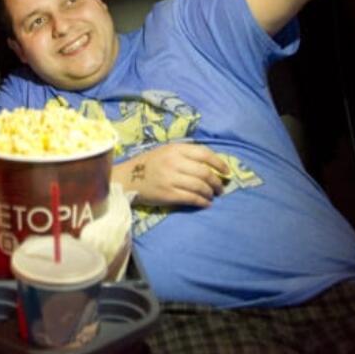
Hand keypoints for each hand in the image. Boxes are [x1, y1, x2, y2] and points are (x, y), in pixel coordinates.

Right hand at [115, 143, 229, 207]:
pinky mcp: (168, 195)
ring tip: (212, 196)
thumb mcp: (166, 151)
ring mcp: (171, 179)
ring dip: (210, 193)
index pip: (204, 154)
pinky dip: (202, 202)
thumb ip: (185, 154)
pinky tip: (205, 204)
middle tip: (220, 188)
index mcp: (175, 149)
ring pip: (200, 186)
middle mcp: (174, 162)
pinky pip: (191, 198)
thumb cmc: (149, 164)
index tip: (227, 171)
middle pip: (204, 172)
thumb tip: (211, 165)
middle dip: (217, 182)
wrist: (127, 178)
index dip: (219, 163)